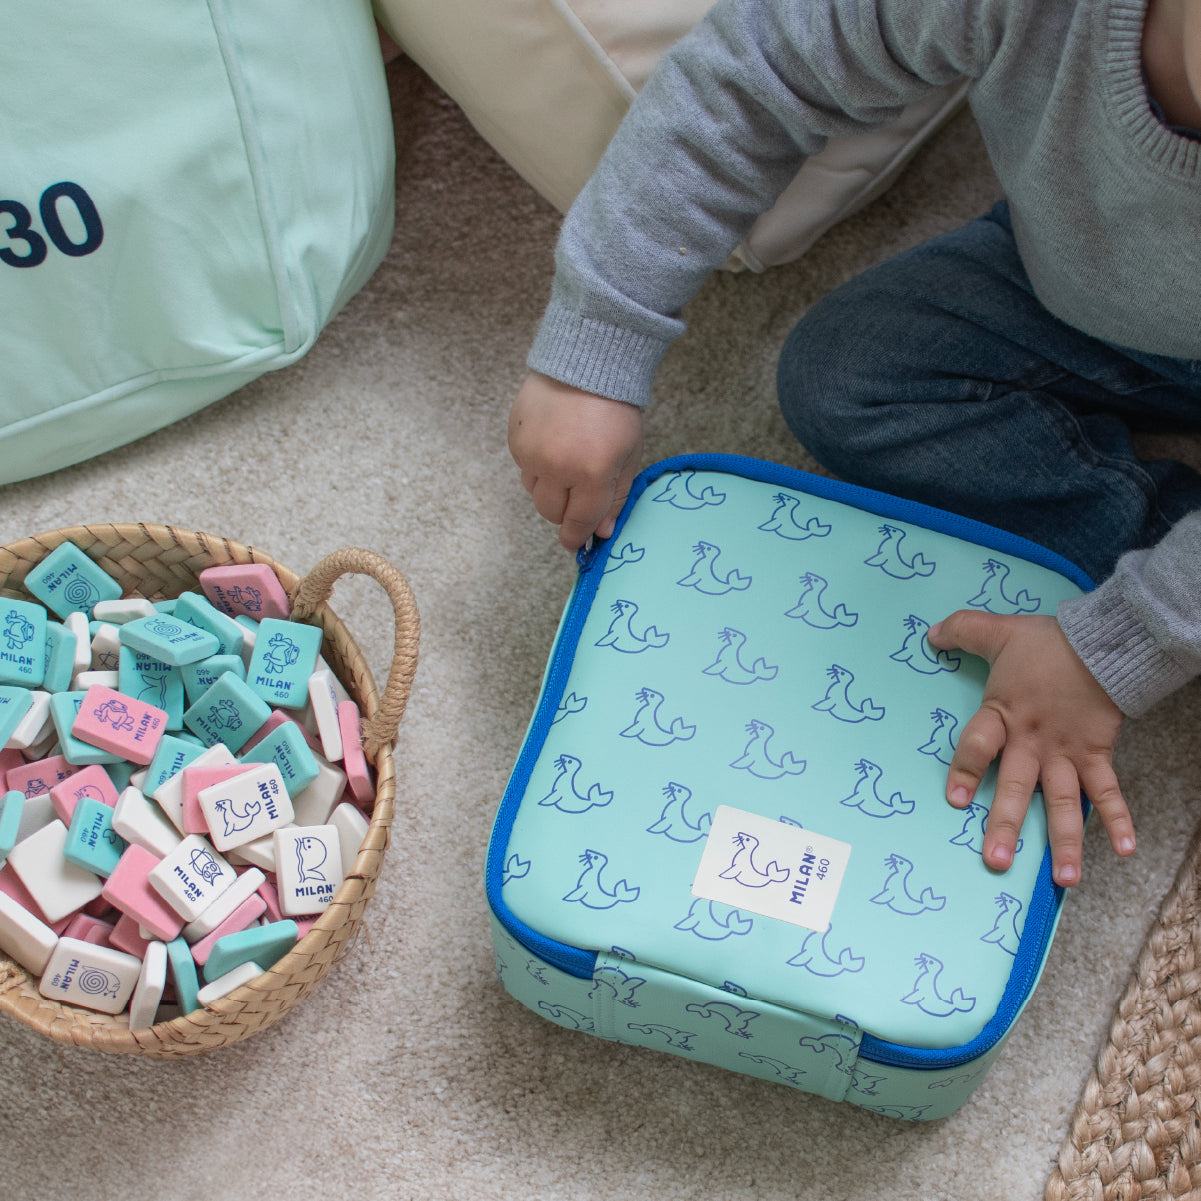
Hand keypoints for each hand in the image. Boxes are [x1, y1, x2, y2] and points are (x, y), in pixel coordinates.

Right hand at [508, 372, 643, 550]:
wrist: (587, 360)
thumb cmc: (616, 409)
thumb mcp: (629, 455)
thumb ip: (615, 497)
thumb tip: (601, 532)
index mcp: (590, 473)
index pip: (578, 520)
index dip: (577, 537)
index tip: (576, 545)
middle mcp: (555, 467)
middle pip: (551, 512)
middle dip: (565, 512)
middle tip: (578, 498)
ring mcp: (531, 452)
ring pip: (534, 491)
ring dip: (550, 489)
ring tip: (567, 464)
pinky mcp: (515, 437)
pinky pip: (524, 467)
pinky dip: (537, 465)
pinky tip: (554, 445)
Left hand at [927, 611, 1131, 886]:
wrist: (1104, 642)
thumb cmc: (1047, 643)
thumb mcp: (998, 631)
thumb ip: (963, 631)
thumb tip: (929, 635)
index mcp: (1003, 714)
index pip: (979, 745)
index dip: (967, 769)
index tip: (957, 800)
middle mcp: (1032, 741)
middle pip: (1017, 787)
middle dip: (1007, 825)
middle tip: (996, 861)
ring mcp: (1066, 753)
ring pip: (1063, 802)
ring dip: (1063, 841)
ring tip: (1063, 879)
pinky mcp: (1097, 755)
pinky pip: (1107, 791)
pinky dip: (1118, 819)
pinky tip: (1124, 851)